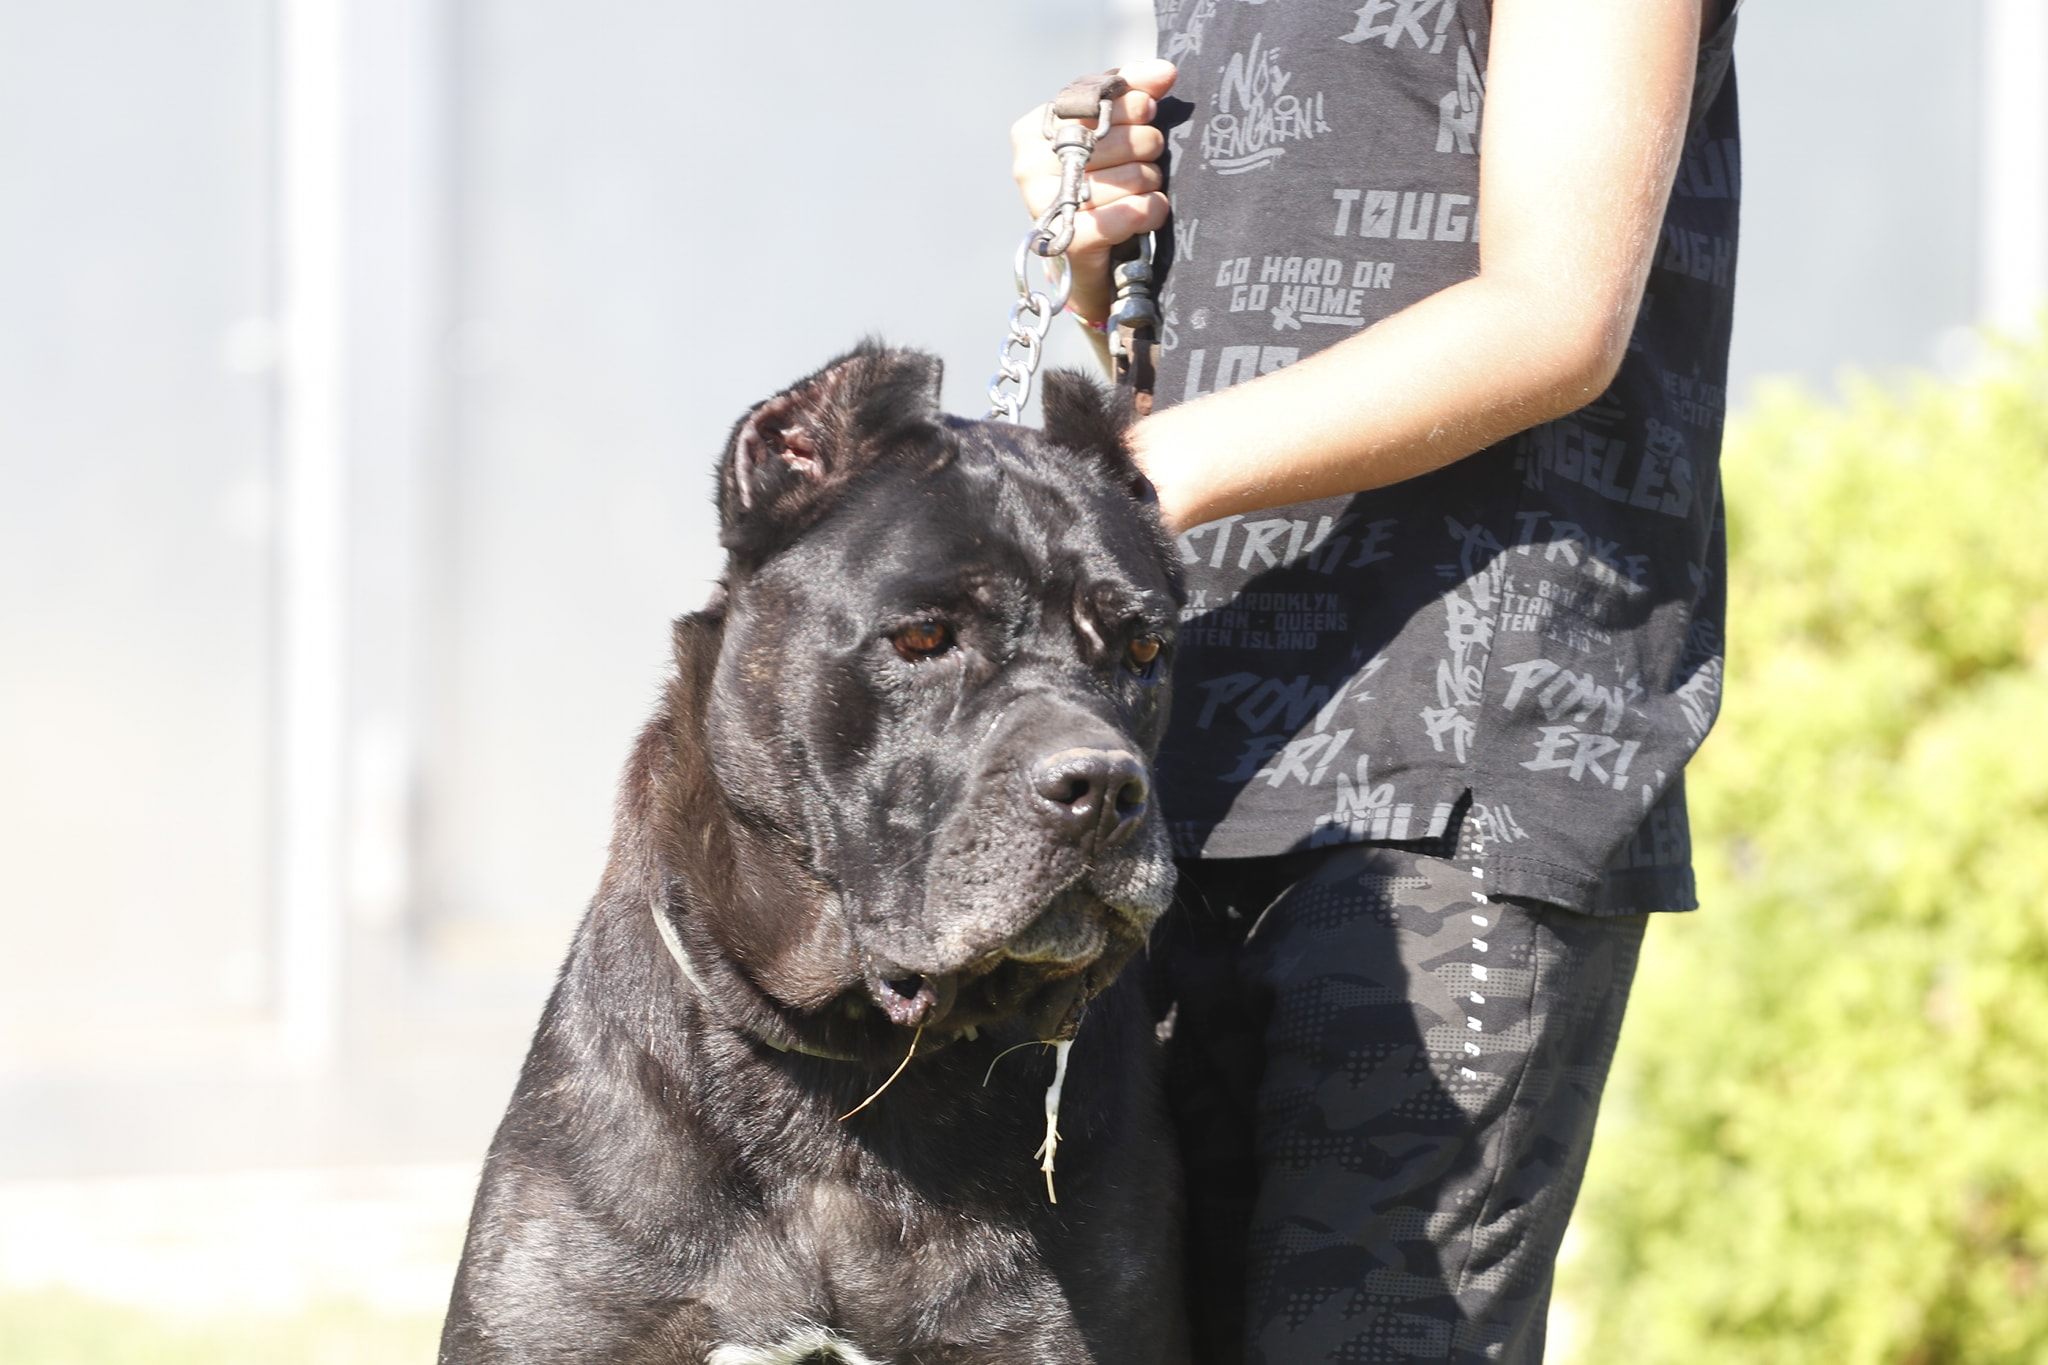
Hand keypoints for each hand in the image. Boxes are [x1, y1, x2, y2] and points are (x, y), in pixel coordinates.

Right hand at [1009, 60, 1175, 327]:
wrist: (1086, 260)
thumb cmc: (1098, 187)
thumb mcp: (1109, 135)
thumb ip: (1133, 95)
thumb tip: (1166, 72)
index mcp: (1034, 130)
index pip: (1095, 100)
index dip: (1132, 104)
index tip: (1148, 112)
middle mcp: (1030, 165)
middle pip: (1115, 138)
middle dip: (1146, 147)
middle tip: (1146, 161)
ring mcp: (1045, 204)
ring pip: (1130, 177)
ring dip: (1150, 182)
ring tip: (1144, 190)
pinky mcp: (1070, 239)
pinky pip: (1129, 213)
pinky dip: (1149, 211)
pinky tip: (1151, 211)